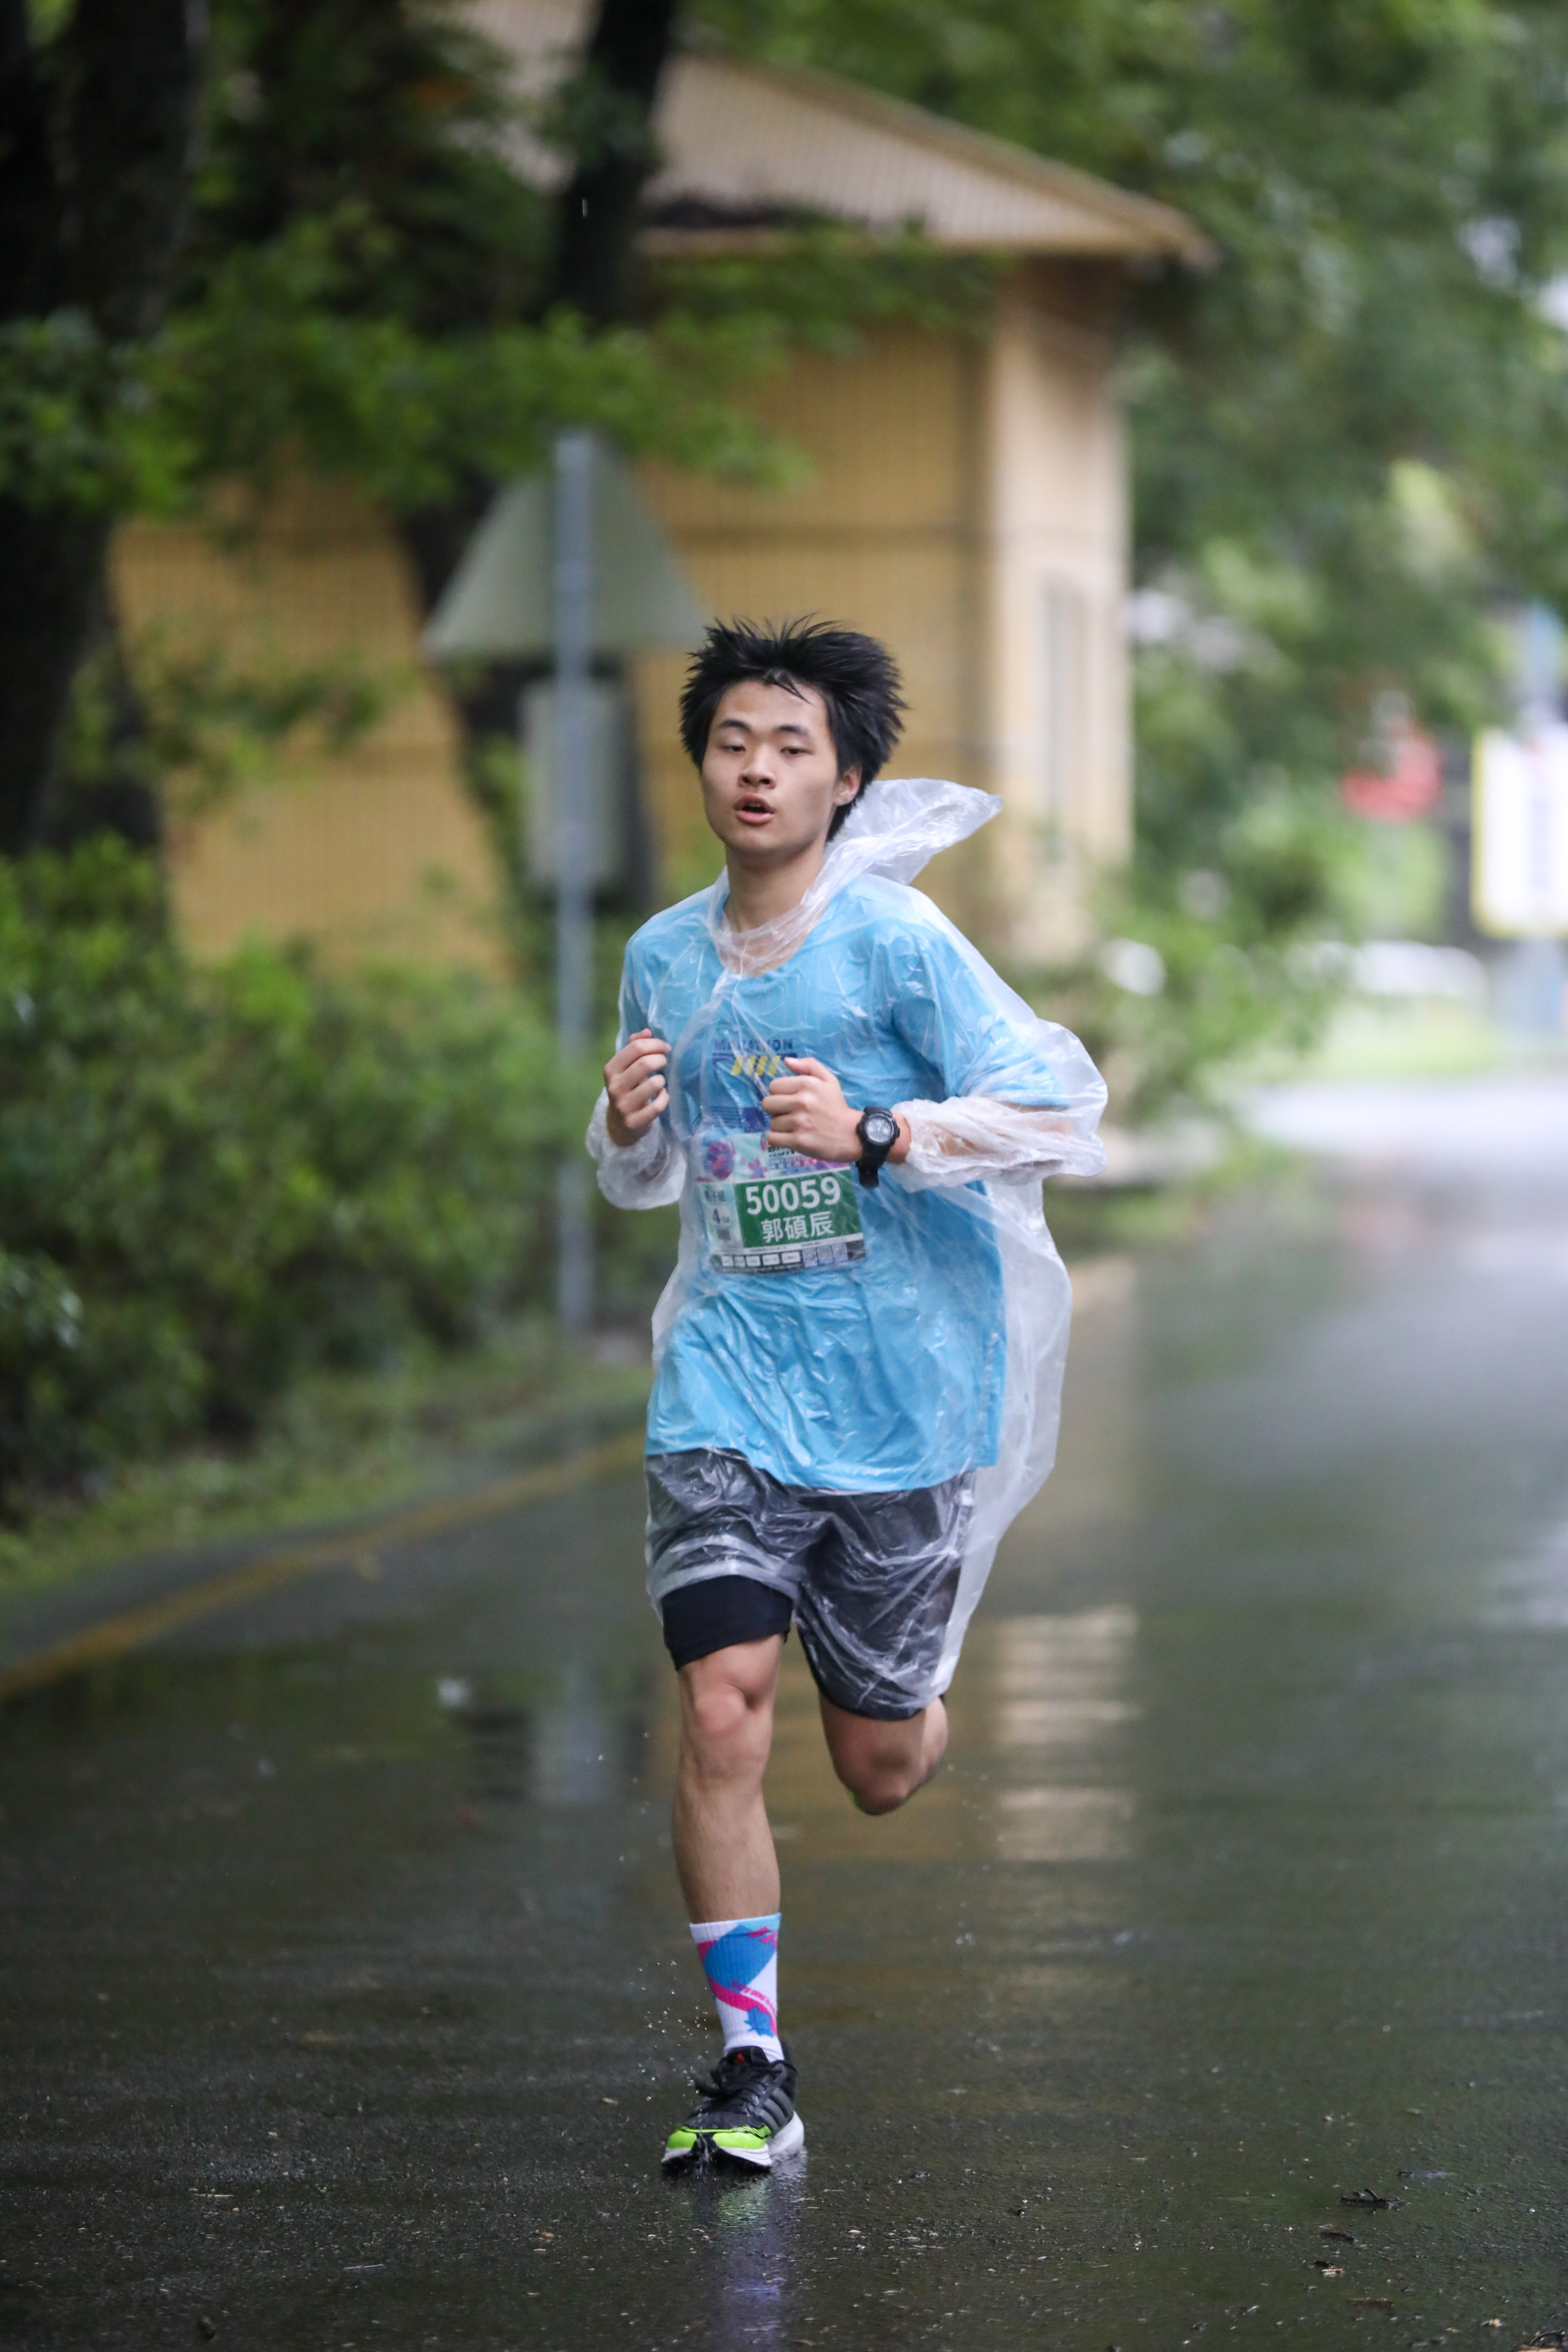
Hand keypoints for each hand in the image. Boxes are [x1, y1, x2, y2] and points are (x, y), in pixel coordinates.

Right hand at [605, 1028, 669, 1145]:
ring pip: (654, 1084)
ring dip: (662, 1080)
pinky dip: (664, 1097)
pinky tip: (662, 1095)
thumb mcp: (625, 1067)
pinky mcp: (634, 1121)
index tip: (665, 1048)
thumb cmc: (626, 1088)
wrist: (619, 1124)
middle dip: (661, 1059)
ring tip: (660, 1081)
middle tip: (664, 1062)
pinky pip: (658, 1105)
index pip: (635, 1047)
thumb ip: (633, 1047)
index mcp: (610, 1069)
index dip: (655, 1044)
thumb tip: (647, 1031)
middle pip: (645, 1063)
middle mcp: (614, 1086)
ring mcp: (623, 1105)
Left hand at [762, 1057, 907, 1165]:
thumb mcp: (829, 1080)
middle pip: (767, 1104)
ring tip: (794, 1127)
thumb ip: (809, 1065)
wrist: (852, 1134)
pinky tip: (788, 1137)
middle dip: (776, 1109)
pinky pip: (772, 1138)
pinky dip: (777, 1139)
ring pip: (771, 1122)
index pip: (773, 1086)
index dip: (779, 1093)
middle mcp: (801, 1101)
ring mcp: (799, 1122)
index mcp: (807, 1084)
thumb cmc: (837, 1106)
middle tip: (789, 1114)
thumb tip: (787, 1060)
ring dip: (780, 1126)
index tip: (789, 1100)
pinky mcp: (798, 1140)